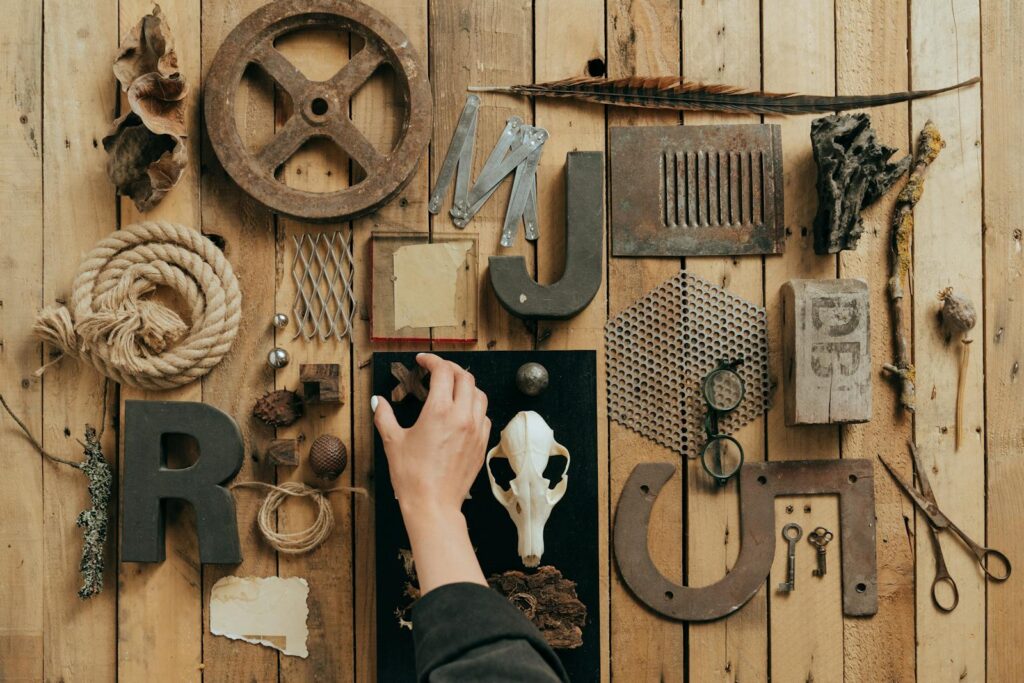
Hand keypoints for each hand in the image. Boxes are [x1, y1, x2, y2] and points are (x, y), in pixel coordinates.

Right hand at [371, 353, 490, 592]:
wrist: (433, 504)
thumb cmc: (412, 476)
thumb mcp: (393, 442)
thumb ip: (384, 416)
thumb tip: (378, 401)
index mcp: (439, 411)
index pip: (443, 371)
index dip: (432, 360)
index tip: (423, 361)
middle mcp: (462, 416)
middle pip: (465, 378)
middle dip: (450, 369)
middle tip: (436, 371)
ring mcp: (476, 430)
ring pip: (479, 395)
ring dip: (466, 386)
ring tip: (451, 389)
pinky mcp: (482, 444)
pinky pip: (484, 416)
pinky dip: (475, 407)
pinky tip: (462, 413)